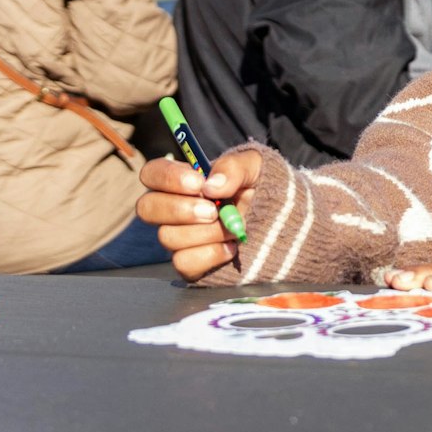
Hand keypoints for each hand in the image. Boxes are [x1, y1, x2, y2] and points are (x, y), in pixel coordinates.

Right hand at [138, 150, 263, 281]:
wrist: (284, 222)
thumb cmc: (264, 189)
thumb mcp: (257, 167)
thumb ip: (234, 168)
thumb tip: (212, 186)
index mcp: (184, 181)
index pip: (152, 173)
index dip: (168, 178)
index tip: (199, 183)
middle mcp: (174, 209)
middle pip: (147, 208)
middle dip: (181, 209)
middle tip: (213, 211)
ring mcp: (180, 238)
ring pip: (168, 237)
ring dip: (206, 232)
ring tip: (233, 227)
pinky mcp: (192, 263)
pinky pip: (184, 263)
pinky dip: (211, 255)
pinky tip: (232, 247)